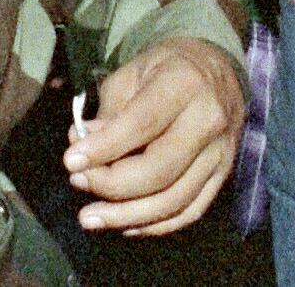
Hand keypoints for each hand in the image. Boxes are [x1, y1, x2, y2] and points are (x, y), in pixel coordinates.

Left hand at [64, 37, 244, 235]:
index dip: (104, 148)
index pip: (141, 125)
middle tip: (77, 182)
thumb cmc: (163, 69)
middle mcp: (208, 122)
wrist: (217, 69)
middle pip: (160, 170)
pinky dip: (156, 224)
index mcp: (183, 86)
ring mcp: (221, 154)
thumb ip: (108, 112)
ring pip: (176, 199)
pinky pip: (192, 211)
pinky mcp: (224, 177)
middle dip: (112, 184)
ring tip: (91, 218)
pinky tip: (125, 225)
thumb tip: (82, 147)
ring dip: (129, 215)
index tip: (70, 161)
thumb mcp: (131, 74)